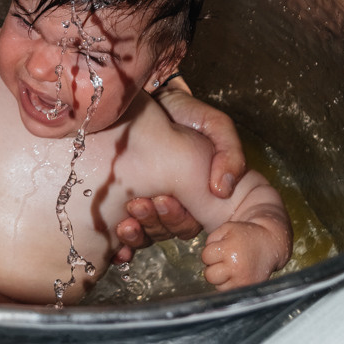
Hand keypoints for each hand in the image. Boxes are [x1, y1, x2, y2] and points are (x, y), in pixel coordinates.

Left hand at [113, 84, 246, 252]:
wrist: (147, 96)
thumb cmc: (183, 112)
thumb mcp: (214, 126)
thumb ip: (229, 152)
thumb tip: (223, 190)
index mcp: (194, 196)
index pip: (189, 224)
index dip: (177, 220)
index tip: (164, 200)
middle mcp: (170, 204)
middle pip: (164, 232)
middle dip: (152, 224)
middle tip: (138, 204)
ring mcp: (143, 203)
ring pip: (142, 235)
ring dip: (135, 235)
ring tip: (124, 222)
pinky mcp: (116, 201)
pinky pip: (117, 235)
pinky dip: (118, 246)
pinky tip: (113, 246)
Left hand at [201, 221, 285, 289]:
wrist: (269, 243)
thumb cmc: (246, 235)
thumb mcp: (226, 229)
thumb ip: (211, 240)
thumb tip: (205, 258)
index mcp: (229, 250)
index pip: (206, 257)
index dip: (211, 252)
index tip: (222, 248)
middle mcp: (236, 267)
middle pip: (209, 275)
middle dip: (213, 267)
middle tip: (224, 259)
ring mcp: (242, 281)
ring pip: (218, 286)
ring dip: (221, 278)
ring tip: (232, 266)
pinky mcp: (247, 288)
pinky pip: (228, 292)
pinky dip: (229, 284)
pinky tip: (236, 274)